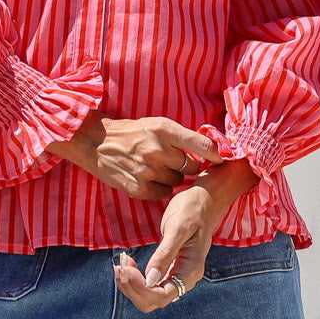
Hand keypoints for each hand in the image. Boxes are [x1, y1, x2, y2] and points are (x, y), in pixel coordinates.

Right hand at [51, 112, 223, 200]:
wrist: (95, 142)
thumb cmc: (131, 132)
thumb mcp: (156, 124)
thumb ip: (181, 137)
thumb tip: (213, 151)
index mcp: (164, 129)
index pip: (202, 145)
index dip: (217, 154)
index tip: (224, 159)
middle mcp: (157, 149)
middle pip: (190, 167)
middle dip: (185, 165)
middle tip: (171, 159)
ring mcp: (147, 170)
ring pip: (177, 182)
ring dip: (171, 177)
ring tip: (153, 166)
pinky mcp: (139, 188)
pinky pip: (163, 193)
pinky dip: (159, 188)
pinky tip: (146, 177)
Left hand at [113, 158, 257, 312]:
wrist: (204, 201)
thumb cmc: (192, 210)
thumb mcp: (177, 228)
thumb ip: (165, 254)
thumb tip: (150, 280)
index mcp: (191, 270)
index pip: (163, 296)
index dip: (141, 288)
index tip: (126, 268)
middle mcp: (185, 278)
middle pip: (154, 301)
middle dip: (132, 288)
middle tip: (119, 265)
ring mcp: (177, 274)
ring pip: (150, 295)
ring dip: (131, 284)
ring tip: (120, 262)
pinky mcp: (170, 268)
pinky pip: (150, 283)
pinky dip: (135, 277)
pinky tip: (126, 263)